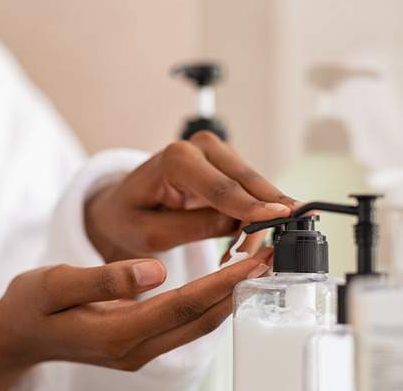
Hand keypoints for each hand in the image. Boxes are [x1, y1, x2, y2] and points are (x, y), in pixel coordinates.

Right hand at [0, 247, 272, 390]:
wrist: (17, 336)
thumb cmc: (31, 306)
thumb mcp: (53, 285)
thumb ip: (102, 279)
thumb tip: (153, 270)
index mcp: (117, 334)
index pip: (182, 307)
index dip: (221, 283)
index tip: (254, 259)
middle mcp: (136, 349)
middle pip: (200, 320)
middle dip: (240, 288)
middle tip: (273, 254)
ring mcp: (141, 351)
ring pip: (198, 324)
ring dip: (231, 294)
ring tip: (259, 262)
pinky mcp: (141, 343)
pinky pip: (186, 323)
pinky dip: (211, 300)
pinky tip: (225, 279)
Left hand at [85, 131, 301, 261]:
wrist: (121, 207)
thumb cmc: (129, 218)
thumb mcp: (152, 233)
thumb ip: (194, 228)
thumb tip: (238, 225)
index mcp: (175, 159)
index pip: (221, 187)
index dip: (252, 206)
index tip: (281, 217)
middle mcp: (200, 147)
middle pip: (247, 182)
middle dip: (266, 215)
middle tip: (278, 249)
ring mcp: (217, 154)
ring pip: (255, 188)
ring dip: (258, 221)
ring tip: (240, 255)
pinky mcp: (227, 167)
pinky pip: (252, 193)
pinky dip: (253, 218)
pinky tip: (242, 242)